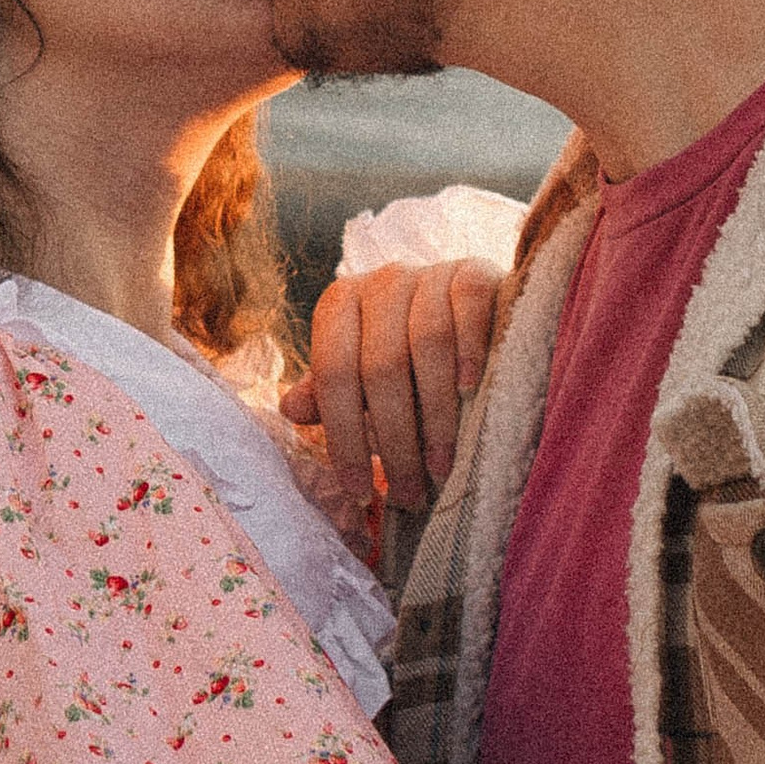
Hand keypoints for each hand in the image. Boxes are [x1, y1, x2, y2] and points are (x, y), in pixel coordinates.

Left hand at [278, 256, 501, 510]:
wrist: (473, 315)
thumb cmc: (407, 360)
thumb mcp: (363, 378)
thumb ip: (329, 394)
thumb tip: (291, 409)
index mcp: (339, 305)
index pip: (334, 373)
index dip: (344, 437)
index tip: (360, 490)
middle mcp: (380, 282)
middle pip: (381, 366)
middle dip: (395, 439)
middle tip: (409, 492)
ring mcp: (429, 273)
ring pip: (429, 343)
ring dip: (436, 415)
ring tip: (440, 468)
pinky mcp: (474, 271)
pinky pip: (469, 307)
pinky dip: (469, 350)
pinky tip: (470, 391)